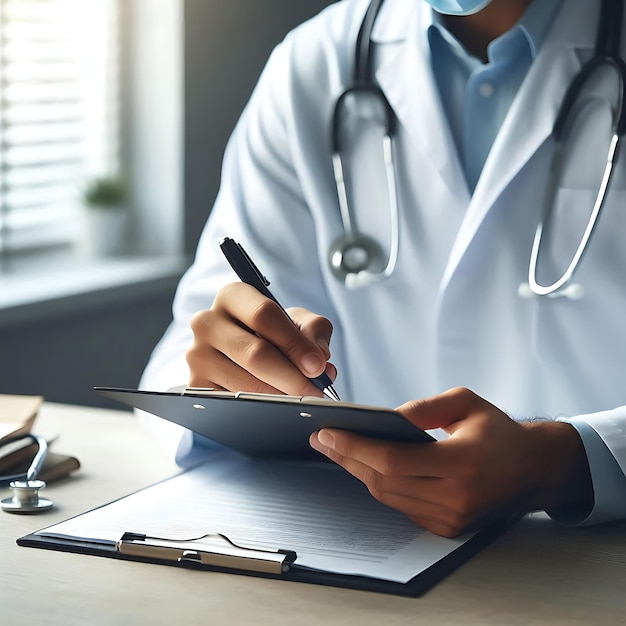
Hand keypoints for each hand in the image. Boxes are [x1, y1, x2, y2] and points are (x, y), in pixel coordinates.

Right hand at [186, 282, 335, 394]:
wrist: (243, 354)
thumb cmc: (272, 333)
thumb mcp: (297, 321)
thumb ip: (314, 331)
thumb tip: (319, 358)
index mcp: (232, 296)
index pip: (264, 315)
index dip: (294, 343)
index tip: (317, 366)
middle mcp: (207, 322)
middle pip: (255, 353)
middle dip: (291, 377)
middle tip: (315, 392)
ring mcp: (197, 355)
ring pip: (245, 384)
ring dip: (279, 397)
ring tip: (301, 402)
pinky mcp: (195, 385)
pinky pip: (232, 403)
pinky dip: (259, 410)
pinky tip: (276, 409)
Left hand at [310, 387, 591, 536]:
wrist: (533, 469)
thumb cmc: (499, 430)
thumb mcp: (466, 402)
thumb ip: (425, 408)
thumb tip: (387, 418)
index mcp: (462, 463)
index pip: (393, 460)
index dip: (355, 447)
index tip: (327, 433)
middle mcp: (456, 497)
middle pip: (384, 481)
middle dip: (347, 458)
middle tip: (321, 439)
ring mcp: (451, 518)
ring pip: (388, 497)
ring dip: (358, 472)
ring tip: (337, 449)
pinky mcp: (448, 528)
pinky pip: (401, 506)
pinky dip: (380, 485)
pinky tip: (365, 466)